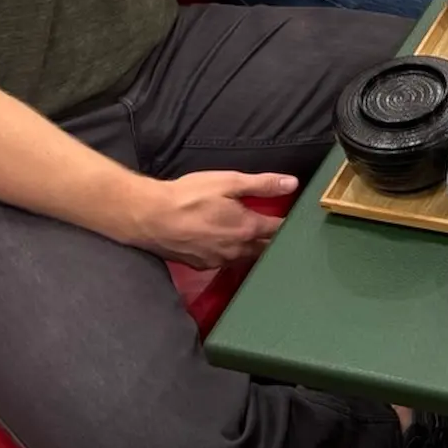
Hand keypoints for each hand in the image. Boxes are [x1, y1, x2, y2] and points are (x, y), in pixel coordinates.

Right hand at [128, 170, 295, 267]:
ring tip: (260, 240)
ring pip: (246, 258)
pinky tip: (229, 246)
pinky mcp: (202, 266)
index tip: (296, 219)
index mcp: (248, 228)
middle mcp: (237, 249)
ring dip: (254, 250)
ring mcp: (219, 261)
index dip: (289, 223)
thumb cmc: (189, 196)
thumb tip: (293, 184)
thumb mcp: (229, 182)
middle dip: (275, 242)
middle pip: (265, 249)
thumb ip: (262, 184)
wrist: (150, 217)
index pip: (279, 229)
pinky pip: (226, 262)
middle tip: (283, 233)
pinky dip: (233, 254)